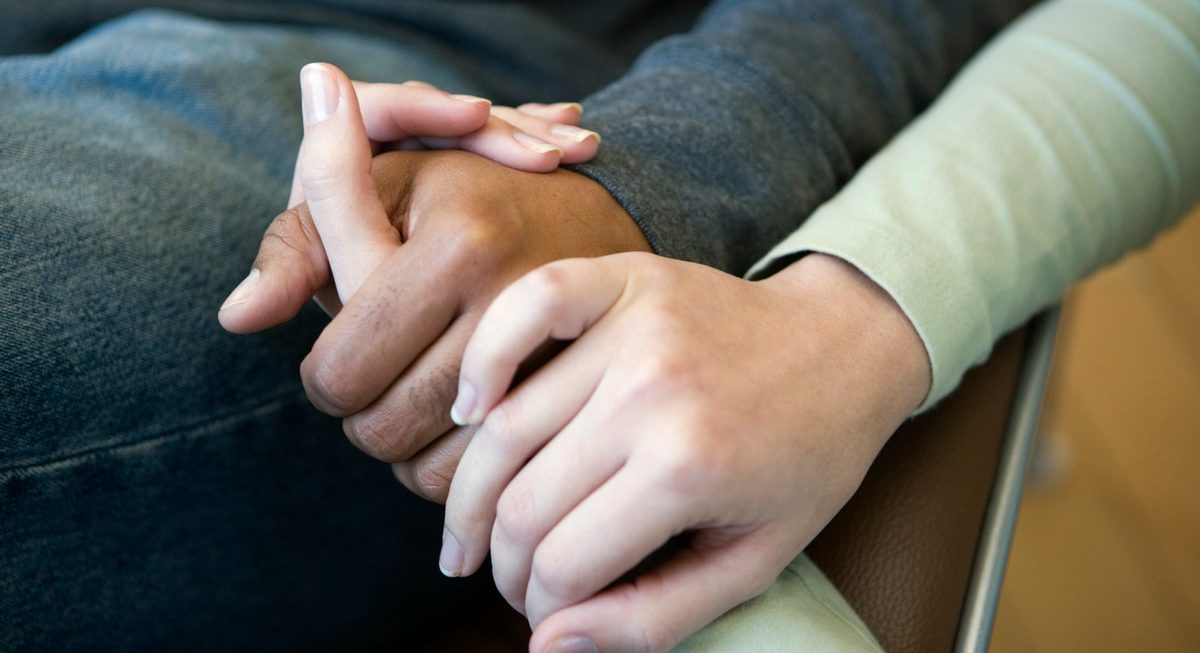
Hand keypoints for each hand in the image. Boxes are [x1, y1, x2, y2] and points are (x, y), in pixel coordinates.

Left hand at [218, 63, 650, 502]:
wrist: (606, 215)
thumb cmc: (471, 196)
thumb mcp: (389, 187)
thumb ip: (301, 242)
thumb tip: (236, 316)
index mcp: (459, 246)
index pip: (340, 373)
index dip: (324, 377)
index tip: (343, 358)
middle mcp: (516, 306)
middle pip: (382, 429)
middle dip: (366, 417)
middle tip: (384, 383)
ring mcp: (560, 366)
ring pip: (432, 471)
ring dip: (410, 451)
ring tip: (421, 403)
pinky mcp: (584, 407)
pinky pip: (487, 482)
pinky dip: (458, 473)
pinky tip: (461, 428)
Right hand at [444, 252, 930, 651]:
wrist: (845, 346)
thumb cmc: (803, 461)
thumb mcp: (751, 561)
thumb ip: (650, 615)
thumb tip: (546, 646)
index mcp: (688, 469)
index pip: (561, 565)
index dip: (539, 607)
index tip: (546, 614)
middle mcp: (650, 394)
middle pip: (520, 504)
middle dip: (503, 564)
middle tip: (510, 580)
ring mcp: (631, 330)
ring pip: (503, 428)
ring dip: (472, 494)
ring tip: (471, 529)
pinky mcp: (621, 280)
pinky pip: (523, 307)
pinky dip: (484, 358)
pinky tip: (472, 411)